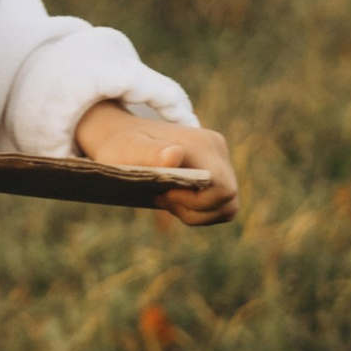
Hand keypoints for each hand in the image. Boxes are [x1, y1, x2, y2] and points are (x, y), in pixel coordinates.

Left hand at [74, 101, 238, 225]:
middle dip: (196, 211)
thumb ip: (149, 153)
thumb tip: (174, 155)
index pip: (221, 188)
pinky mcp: (216, 171)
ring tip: (168, 201)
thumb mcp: (127, 150)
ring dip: (198, 214)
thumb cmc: (122, 145)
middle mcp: (217, 149)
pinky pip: (221, 204)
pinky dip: (200, 211)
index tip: (164, 194)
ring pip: (228, 205)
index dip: (196, 203)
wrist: (123, 136)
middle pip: (228, 199)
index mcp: (202, 144)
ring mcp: (220, 159)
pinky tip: (175, 201)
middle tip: (162, 199)